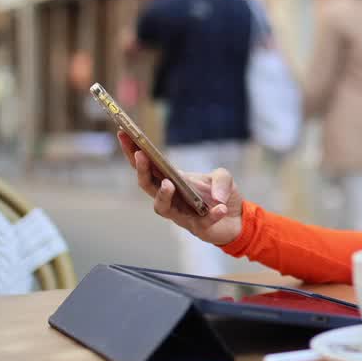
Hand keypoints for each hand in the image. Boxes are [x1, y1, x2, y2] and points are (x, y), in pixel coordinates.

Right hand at [117, 131, 243, 245]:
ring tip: (168, 184)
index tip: (124, 132)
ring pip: (162, 207)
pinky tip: (221, 208)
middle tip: (141, 156)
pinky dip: (211, 215)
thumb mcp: (223, 177)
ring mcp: (181, 214)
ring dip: (162, 195)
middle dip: (142, 170)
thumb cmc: (221, 194)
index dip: (133, 151)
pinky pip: (202, 222)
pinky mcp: (198, 228)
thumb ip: (220, 179)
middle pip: (147, 185)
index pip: (148, 165)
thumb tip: (216, 197)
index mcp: (172, 179)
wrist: (237, 218)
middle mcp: (171, 197)